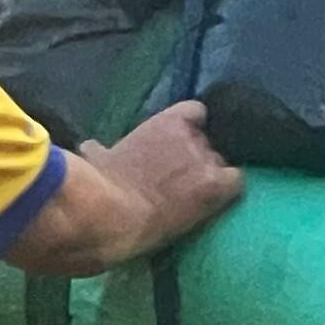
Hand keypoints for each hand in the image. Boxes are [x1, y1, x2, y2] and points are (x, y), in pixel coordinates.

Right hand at [5, 100, 244, 275]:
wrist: (113, 212)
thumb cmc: (99, 183)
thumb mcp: (98, 159)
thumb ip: (101, 150)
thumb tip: (88, 147)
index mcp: (165, 122)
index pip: (196, 112)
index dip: (193, 129)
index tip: (182, 146)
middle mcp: (191, 135)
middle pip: (208, 142)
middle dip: (198, 159)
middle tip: (182, 180)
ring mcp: (206, 160)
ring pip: (221, 164)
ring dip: (210, 177)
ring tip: (195, 197)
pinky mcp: (216, 185)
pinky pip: (236, 182)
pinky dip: (228, 190)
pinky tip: (217, 201)